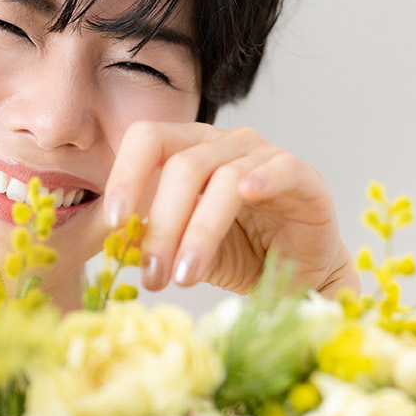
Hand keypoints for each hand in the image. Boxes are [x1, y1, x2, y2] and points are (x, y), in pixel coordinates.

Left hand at [100, 122, 359, 295]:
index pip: (149, 140)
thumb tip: (117, 242)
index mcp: (190, 149)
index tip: (113, 222)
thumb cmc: (240, 254)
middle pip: (183, 166)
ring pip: (224, 178)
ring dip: (200, 231)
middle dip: (163, 225)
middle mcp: (225, 144)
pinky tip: (248, 195)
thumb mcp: (184, 249)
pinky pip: (281, 169)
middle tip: (153, 275)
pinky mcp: (303, 176)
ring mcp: (265, 155)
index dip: (126, 175)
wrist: (297, 275)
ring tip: (186, 276)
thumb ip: (155, 239)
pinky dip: (264, 179)